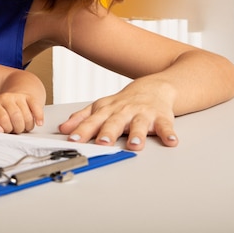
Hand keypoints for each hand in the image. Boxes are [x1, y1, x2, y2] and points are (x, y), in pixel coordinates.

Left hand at [0, 93, 43, 133]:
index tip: (8, 129)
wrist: (13, 98)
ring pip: (27, 116)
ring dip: (28, 126)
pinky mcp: (30, 97)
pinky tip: (39, 123)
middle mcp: (6, 98)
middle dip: (18, 128)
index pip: (3, 118)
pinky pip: (36, 107)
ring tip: (24, 126)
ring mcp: (18, 96)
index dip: (7, 128)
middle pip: (17, 117)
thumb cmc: (4, 113)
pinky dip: (39, 117)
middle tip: (17, 129)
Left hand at [58, 82, 178, 150]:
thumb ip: (82, 118)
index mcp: (107, 111)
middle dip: (108, 133)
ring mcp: (143, 114)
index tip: (74, 139)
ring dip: (137, 135)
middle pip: (114, 123)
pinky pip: (166, 126)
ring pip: (139, 125)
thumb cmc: (124, 102)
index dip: (82, 130)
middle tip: (102, 143)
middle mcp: (124, 112)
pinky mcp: (161, 117)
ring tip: (134, 145)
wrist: (153, 87)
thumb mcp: (100, 107)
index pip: (92, 121)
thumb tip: (63, 129)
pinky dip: (169, 133)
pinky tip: (171, 141)